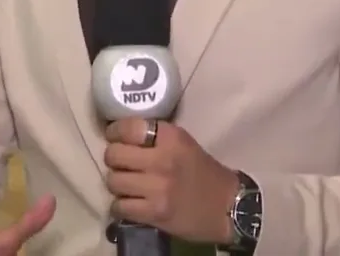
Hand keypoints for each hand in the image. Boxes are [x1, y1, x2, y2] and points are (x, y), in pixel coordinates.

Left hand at [103, 119, 240, 245]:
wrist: (226, 206)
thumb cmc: (203, 171)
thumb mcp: (183, 143)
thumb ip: (154, 137)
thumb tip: (120, 134)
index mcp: (172, 138)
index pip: (128, 128)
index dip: (114, 132)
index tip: (114, 137)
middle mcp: (163, 160)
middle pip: (114, 155)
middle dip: (113, 159)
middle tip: (121, 164)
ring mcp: (158, 188)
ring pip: (113, 181)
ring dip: (117, 184)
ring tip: (127, 185)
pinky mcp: (155, 213)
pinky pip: (120, 206)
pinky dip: (121, 206)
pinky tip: (130, 204)